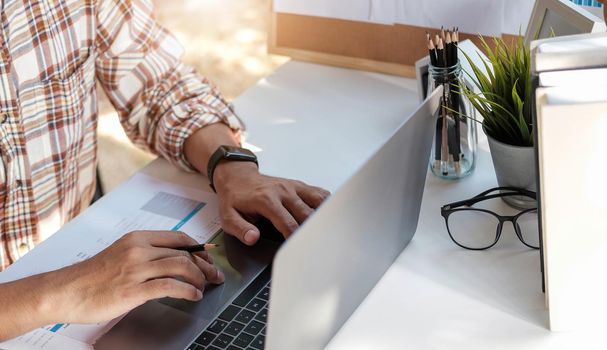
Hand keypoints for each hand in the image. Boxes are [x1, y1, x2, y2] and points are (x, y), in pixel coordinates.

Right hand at [43, 230, 223, 323]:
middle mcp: (138, 249)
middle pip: (184, 252)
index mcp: (137, 238)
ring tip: (204, 287)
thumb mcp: (121, 254)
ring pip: (181, 266)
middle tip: (214, 276)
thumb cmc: (93, 277)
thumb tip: (174, 259)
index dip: (199, 249)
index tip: (209, 259)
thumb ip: (145, 254)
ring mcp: (136, 269)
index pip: (179, 237)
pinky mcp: (133, 289)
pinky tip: (193, 296)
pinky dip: (188, 291)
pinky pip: (170, 286)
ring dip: (199, 278)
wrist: (65, 291)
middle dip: (205, 266)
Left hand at [213, 162, 329, 244]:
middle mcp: (283, 191)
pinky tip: (327, 217)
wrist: (237, 176)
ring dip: (323, 218)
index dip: (296, 241)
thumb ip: (240, 229)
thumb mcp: (228, 216)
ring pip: (318, 202)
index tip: (299, 252)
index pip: (289, 224)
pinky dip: (327, 205)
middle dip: (313, 232)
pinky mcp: (299, 185)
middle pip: (307, 215)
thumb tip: (253, 238)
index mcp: (267, 200)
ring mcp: (293, 187)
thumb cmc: (234, 197)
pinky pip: (319, 194)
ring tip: (326, 233)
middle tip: (317, 247)